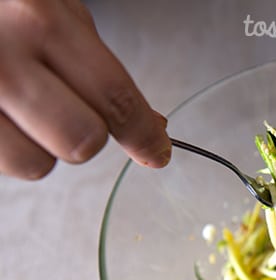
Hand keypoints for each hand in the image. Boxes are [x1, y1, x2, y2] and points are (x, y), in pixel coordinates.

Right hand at [0, 0, 170, 179]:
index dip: (144, 135)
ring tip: (20, 105)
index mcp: (39, 19)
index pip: (115, 99)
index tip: (156, 152)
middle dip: (86, 132)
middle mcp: (1, 60)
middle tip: (66, 106)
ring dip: (41, 144)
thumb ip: (98, 67)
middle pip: (83, 142)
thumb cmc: (2, 4)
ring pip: (37, 165)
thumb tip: (151, 126)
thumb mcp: (53, 8)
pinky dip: (7, 146)